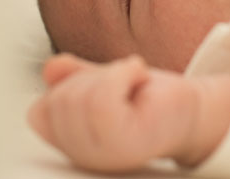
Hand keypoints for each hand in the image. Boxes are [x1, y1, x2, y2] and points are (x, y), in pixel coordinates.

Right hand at [27, 53, 229, 172]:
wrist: (191, 106)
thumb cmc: (149, 98)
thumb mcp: (103, 80)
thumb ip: (73, 77)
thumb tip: (50, 69)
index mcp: (71, 146)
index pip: (38, 113)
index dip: (67, 85)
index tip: (98, 82)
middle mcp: (83, 159)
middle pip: (58, 103)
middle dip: (90, 77)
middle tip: (120, 81)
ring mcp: (105, 157)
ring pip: (80, 100)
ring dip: (109, 74)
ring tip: (130, 80)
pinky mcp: (127, 145)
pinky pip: (102, 100)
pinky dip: (121, 73)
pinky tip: (137, 75)